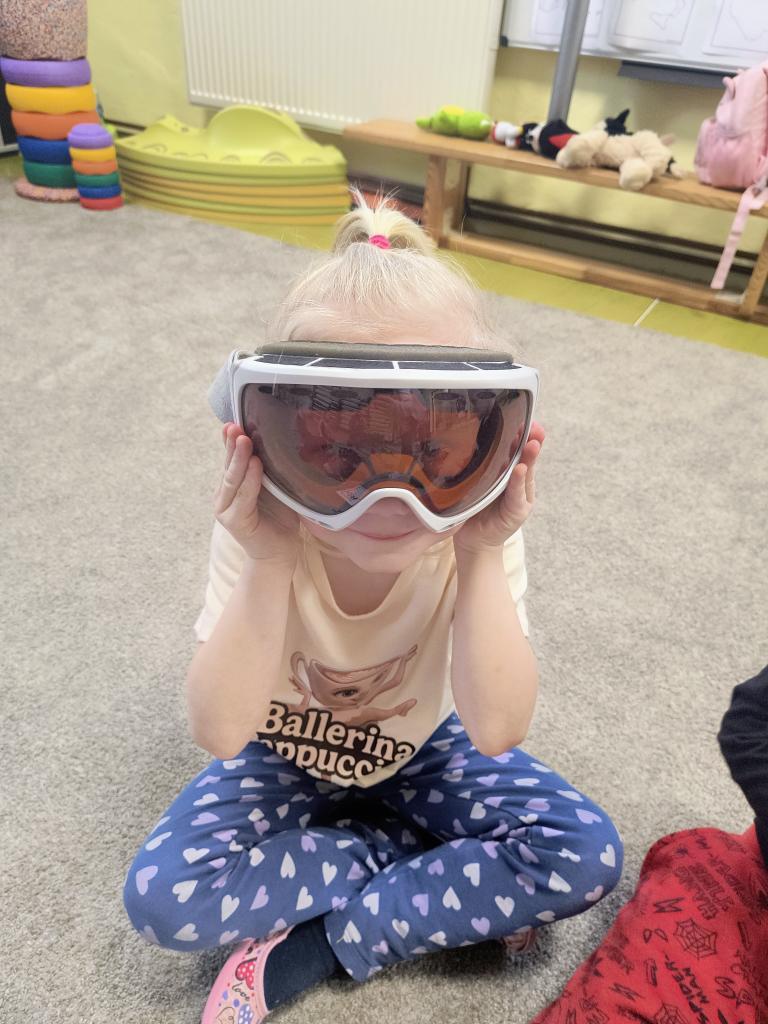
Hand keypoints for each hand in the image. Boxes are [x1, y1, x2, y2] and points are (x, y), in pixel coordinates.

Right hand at [214, 423, 299, 564]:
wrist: (280, 551)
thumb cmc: (279, 517)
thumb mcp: (274, 486)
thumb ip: (269, 467)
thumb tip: (276, 437)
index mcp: (231, 484)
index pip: (230, 458)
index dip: (230, 440)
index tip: (234, 420)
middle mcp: (224, 495)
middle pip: (228, 465)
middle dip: (232, 444)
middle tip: (236, 426)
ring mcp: (226, 509)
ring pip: (233, 479)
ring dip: (239, 458)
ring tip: (244, 440)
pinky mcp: (235, 521)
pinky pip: (243, 497)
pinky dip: (250, 480)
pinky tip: (255, 465)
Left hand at [453, 421, 544, 555]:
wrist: (473, 539)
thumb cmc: (473, 508)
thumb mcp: (473, 481)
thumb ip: (476, 464)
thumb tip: (463, 436)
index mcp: (506, 471)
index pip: (517, 449)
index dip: (524, 434)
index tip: (527, 420)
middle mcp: (516, 481)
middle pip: (526, 458)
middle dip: (531, 441)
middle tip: (534, 427)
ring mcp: (519, 496)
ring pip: (525, 473)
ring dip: (529, 457)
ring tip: (531, 443)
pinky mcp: (517, 512)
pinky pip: (517, 495)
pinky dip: (518, 482)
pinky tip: (520, 470)